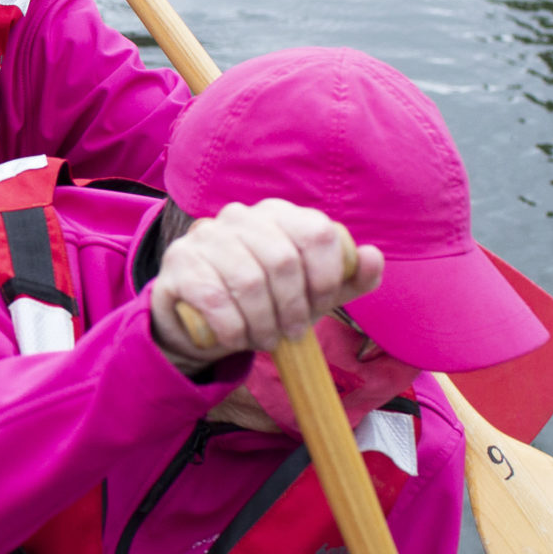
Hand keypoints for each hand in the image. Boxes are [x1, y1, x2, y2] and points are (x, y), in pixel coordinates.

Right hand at [147, 200, 383, 366]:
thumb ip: (347, 278)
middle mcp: (240, 216)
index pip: (316, 233)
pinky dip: (233, 327)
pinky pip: (214, 297)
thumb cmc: (264, 302)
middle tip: (290, 334)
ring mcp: (206, 235)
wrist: (200, 320)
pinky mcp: (179, 261)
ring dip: (262, 322)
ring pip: (249, 281)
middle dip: (292, 308)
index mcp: (279, 213)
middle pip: (283, 260)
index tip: (320, 306)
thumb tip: (373, 256)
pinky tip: (236, 338)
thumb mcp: (311, 293)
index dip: (325, 276)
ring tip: (265, 340)